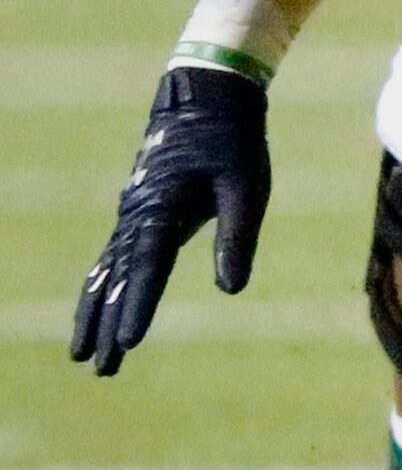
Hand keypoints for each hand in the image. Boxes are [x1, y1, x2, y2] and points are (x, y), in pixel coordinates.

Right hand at [74, 64, 269, 374]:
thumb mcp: (247, 185)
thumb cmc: (233, 142)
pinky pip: (111, 259)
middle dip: (107, 325)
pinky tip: (94, 311)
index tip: (128, 343)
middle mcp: (138, 215)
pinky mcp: (137, 214)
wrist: (206, 100)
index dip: (139, 305)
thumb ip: (237, 236)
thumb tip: (231, 290)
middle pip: (118, 280)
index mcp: (164, 207)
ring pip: (106, 274)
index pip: (149, 266)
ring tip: (85, 356)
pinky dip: (99, 288)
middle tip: (99, 369)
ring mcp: (132, 215)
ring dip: (96, 314)